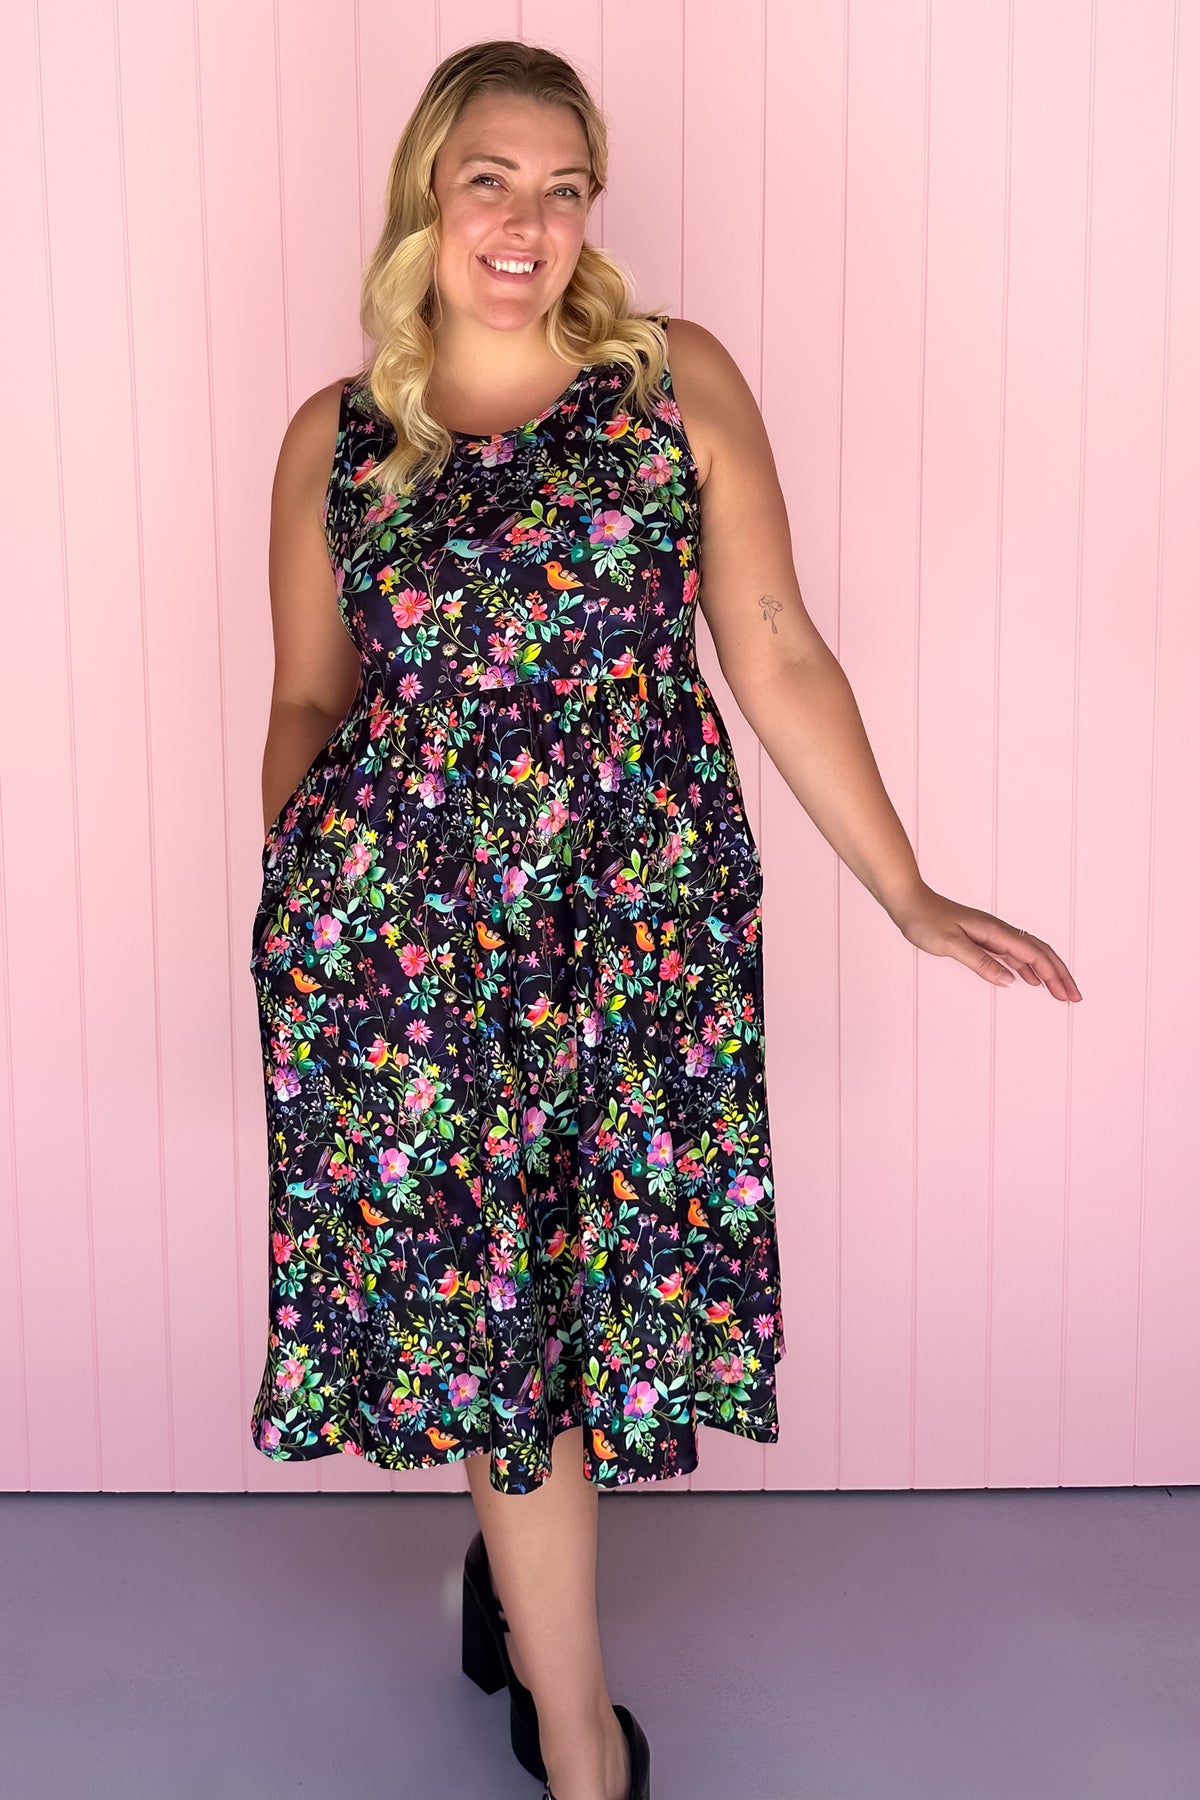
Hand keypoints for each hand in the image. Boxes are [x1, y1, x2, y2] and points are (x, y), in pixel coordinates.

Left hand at [889, 883, 1082, 1001]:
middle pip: (1040, 953)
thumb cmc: (925, 921)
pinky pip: (1013, 955)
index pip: (1034, 954)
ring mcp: (991, 935)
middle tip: (1073, 997)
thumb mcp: (950, 944)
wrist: (909, 902)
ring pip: (1028, 954)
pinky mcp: (982, 940)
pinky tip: (1030, 980)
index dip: (1054, 975)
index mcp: (994, 931)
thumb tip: (1011, 981)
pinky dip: (1027, 968)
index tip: (1066, 995)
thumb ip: (980, 962)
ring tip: (1059, 993)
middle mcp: (998, 932)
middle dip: (1060, 975)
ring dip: (1047, 973)